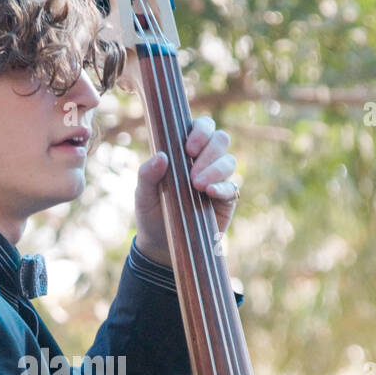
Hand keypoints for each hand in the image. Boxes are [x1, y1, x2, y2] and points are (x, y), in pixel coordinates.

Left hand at [134, 116, 238, 265]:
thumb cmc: (151, 213)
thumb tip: (161, 156)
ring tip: (197, 185)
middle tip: (192, 169)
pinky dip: (223, 187)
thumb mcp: (143, 195)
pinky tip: (210, 193)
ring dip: (215, 169)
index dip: (200, 131)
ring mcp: (217, 180)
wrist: (162, 246)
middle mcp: (204, 161)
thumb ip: (147, 174)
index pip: (202, 127)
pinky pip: (232, 187)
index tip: (188, 148)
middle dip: (209, 150)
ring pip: (229, 161)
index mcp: (185, 152)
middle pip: (220, 139)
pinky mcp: (226, 200)